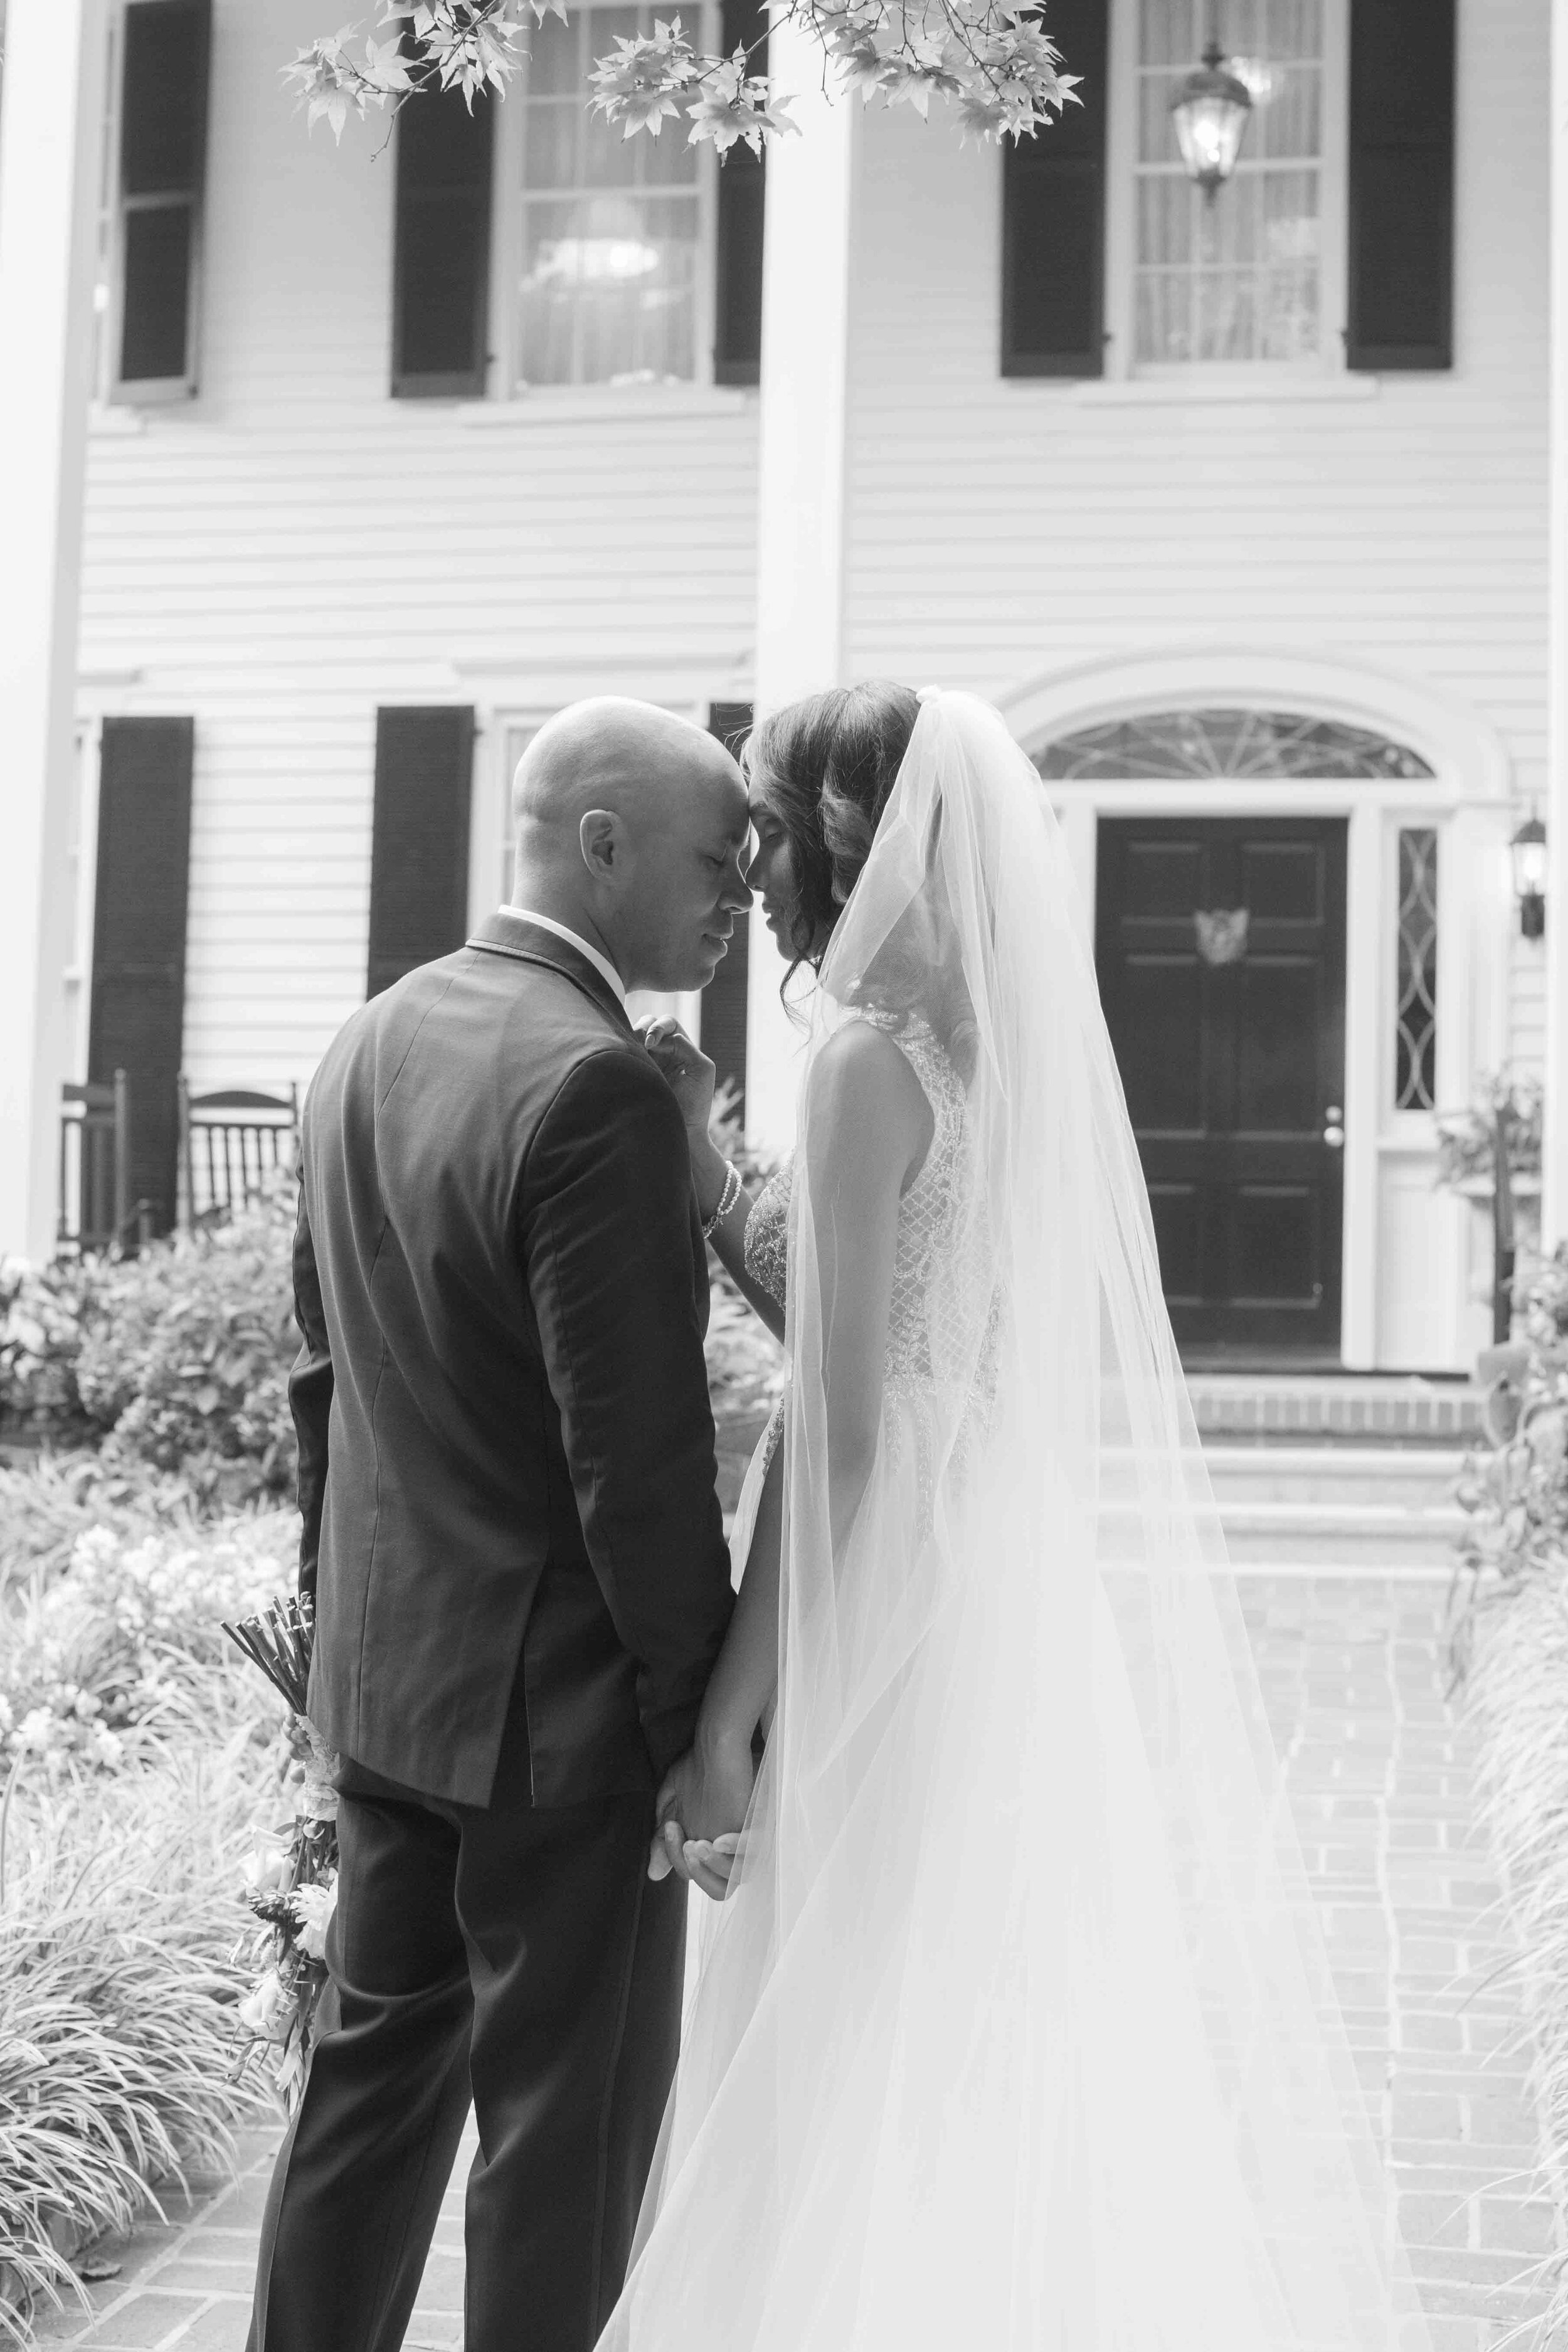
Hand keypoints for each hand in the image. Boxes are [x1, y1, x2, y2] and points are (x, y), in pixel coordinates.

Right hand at [637, 1017, 715, 1141]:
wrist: (681, 1131)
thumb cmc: (696, 1103)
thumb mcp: (702, 1069)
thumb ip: (685, 1046)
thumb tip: (662, 1037)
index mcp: (681, 1048)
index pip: (668, 1024)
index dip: (659, 1027)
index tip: (652, 1043)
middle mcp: (663, 1052)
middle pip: (650, 1023)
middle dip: (645, 1027)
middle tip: (643, 1044)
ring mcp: (646, 1062)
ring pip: (635, 1035)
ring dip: (633, 1036)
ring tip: (632, 1048)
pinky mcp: (634, 1073)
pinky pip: (625, 1054)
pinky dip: (623, 1049)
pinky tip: (625, 1056)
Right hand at [646, 1731, 755, 1900]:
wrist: (719, 1743)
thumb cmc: (698, 1770)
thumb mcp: (674, 1807)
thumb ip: (665, 1840)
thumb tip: (654, 1874)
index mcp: (712, 1848)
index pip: (694, 1875)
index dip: (676, 1858)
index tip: (669, 1826)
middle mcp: (732, 1851)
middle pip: (717, 1889)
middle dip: (692, 1869)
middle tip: (683, 1839)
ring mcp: (746, 1843)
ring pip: (734, 1882)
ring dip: (711, 1866)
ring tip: (697, 1841)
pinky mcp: (759, 1828)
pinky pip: (753, 1856)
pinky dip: (735, 1852)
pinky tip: (720, 1838)